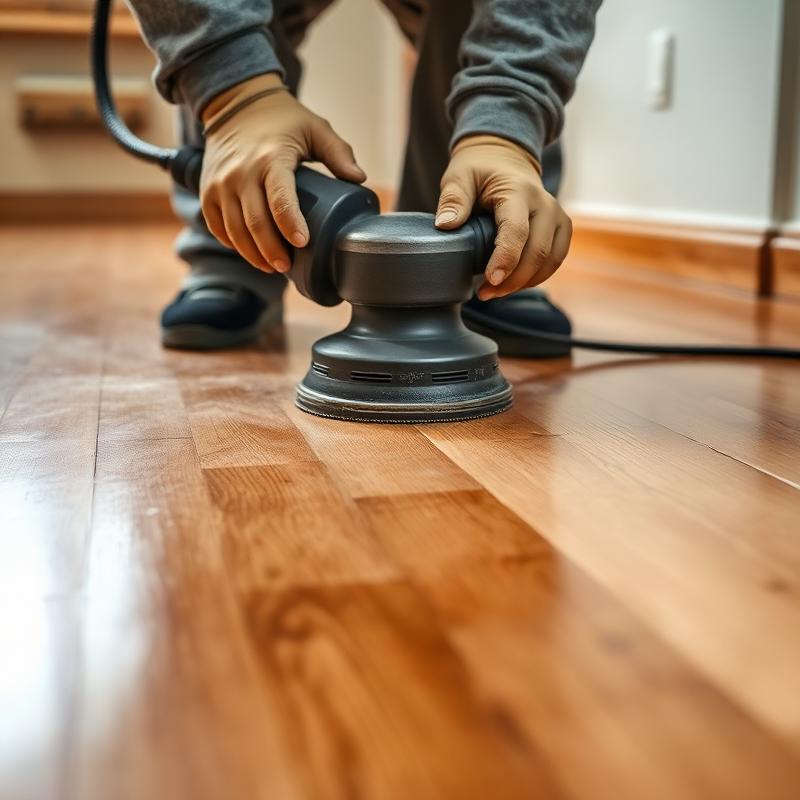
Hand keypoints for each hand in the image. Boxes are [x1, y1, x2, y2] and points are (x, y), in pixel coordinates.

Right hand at [200, 73, 365, 272]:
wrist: (235, 104)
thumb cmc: (283, 120)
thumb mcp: (315, 128)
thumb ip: (339, 153)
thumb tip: (360, 180)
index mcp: (271, 158)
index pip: (280, 199)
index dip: (291, 224)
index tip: (302, 243)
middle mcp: (241, 173)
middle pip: (255, 223)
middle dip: (272, 250)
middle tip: (287, 267)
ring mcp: (221, 184)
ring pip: (235, 230)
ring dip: (253, 254)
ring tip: (272, 266)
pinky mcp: (207, 191)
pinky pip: (218, 227)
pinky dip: (234, 244)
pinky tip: (250, 253)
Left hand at [435, 135, 571, 299]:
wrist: (505, 161)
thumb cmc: (479, 171)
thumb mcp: (459, 177)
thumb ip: (453, 199)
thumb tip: (445, 225)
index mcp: (519, 191)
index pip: (517, 231)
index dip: (505, 259)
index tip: (490, 281)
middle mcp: (545, 203)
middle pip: (537, 252)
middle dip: (512, 280)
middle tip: (485, 294)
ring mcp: (557, 216)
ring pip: (549, 260)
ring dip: (524, 283)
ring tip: (495, 292)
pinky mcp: (561, 228)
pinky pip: (554, 260)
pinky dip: (535, 277)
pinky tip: (513, 284)